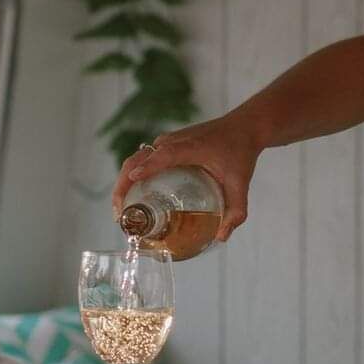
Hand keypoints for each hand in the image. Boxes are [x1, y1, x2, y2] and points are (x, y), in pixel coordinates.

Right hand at [112, 116, 262, 241]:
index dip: (146, 166)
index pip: (162, 155)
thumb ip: (236, 210)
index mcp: (190, 147)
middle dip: (123, 184)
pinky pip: (143, 159)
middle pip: (138, 159)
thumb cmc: (240, 151)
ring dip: (124, 181)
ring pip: (137, 159)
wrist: (243, 127)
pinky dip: (133, 175)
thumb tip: (222, 236)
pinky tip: (135, 196)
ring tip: (123, 210)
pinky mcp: (166, 144)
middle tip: (120, 214)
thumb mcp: (240, 182)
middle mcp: (173, 141)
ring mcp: (167, 141)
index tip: (132, 180)